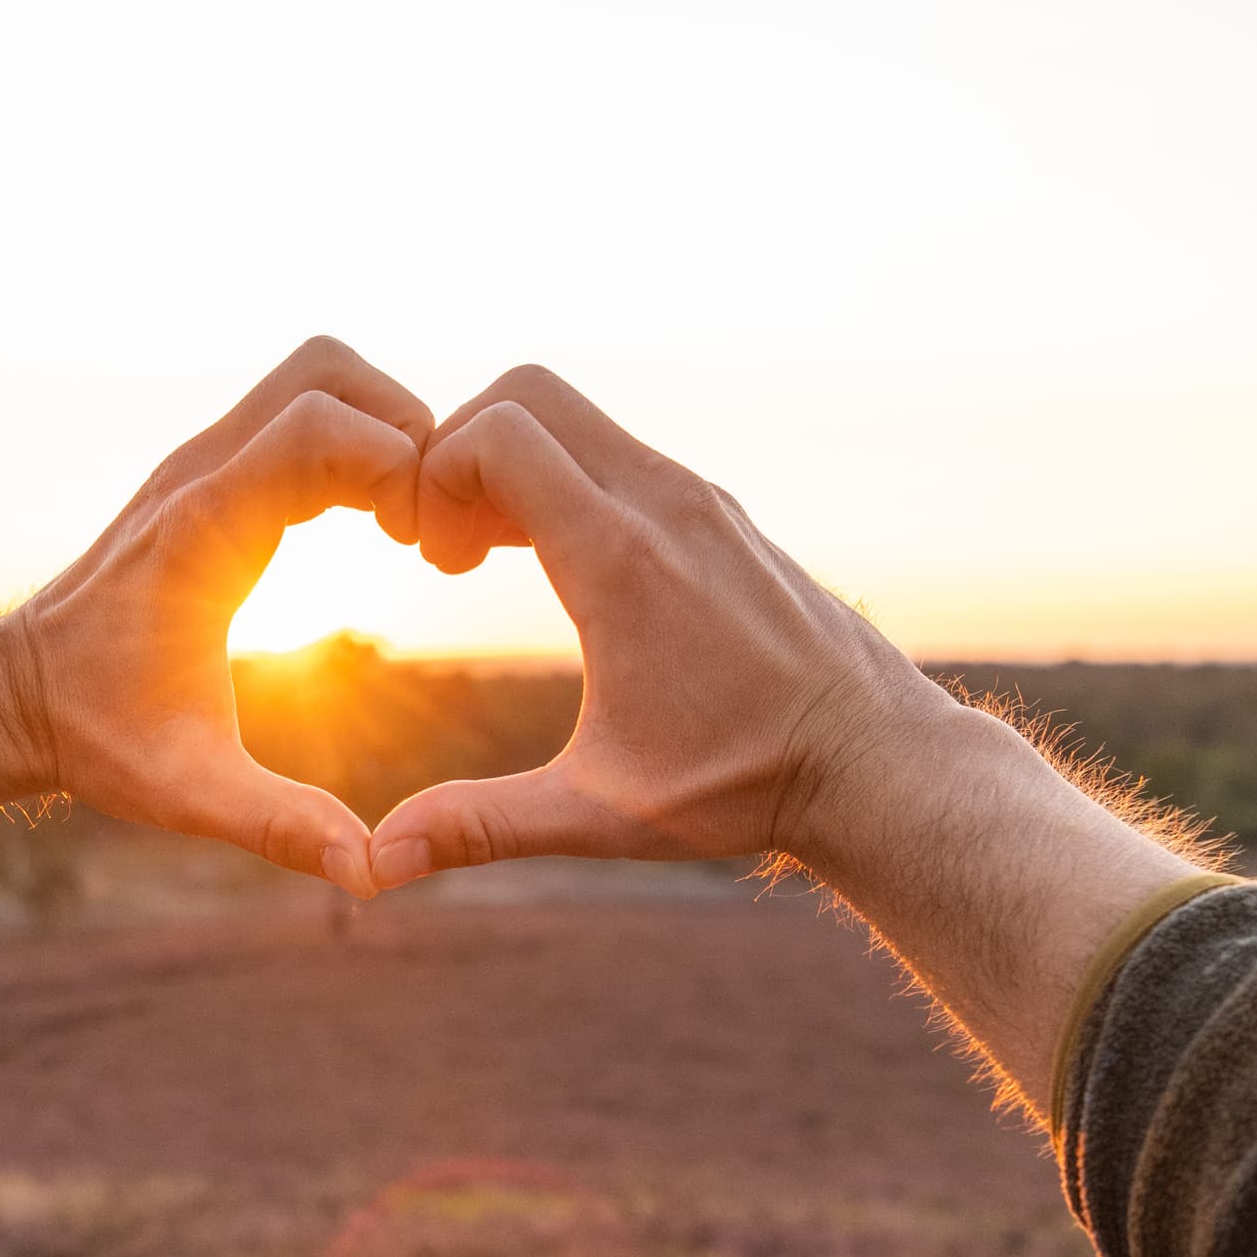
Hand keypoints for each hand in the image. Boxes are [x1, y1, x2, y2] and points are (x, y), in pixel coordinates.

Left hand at [0, 337, 431, 894]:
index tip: (424, 548)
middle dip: (402, 423)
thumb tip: (370, 876)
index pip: (321, 425)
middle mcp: (200, 473)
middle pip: (326, 369)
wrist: (11, 704)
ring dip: (380, 425)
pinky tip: (373, 525)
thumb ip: (283, 827)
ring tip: (409, 523)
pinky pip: (296, 417)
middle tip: (428, 520)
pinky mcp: (207, 478)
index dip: (399, 465)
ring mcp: (200, 465)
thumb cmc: (96, 740)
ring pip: (314, 378)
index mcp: (203, 526)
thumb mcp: (191, 794)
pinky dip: (351, 444)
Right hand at [370, 363, 1201, 1126]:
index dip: (432, 474)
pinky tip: (558, 567)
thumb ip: (484, 825)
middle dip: (461, 447)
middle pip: (530, 392)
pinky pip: (621, 453)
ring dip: (515, 465)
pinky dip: (569, 479)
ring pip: (579, 419)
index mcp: (622, 560)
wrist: (876, 764)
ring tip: (486, 558)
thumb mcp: (602, 813)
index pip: (497, 433)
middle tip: (445, 544)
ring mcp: (701, 501)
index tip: (427, 560)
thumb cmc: (744, 787)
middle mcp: (665, 505)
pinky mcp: (722, 515)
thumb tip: (379, 864)